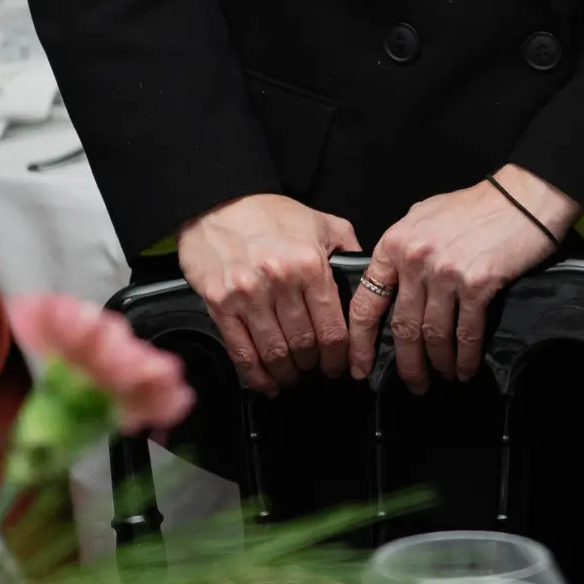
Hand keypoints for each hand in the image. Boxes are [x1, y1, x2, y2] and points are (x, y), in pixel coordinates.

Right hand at [178, 191, 360, 395]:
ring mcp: (246, 295)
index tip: (341, 366)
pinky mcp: (219, 304)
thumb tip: (366, 279)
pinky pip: (241, 351)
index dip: (340, 357)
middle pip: (304, 345)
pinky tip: (266, 382)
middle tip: (316, 370)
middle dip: (314, 365)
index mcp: (309, 264)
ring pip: (275, 353)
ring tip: (293, 376)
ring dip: (287, 373)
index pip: (333, 329)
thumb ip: (348, 249)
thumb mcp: (321, 222)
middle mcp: (279, 281)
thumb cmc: (268, 213)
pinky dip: (255, 375)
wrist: (217, 201)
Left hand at [347, 165, 572, 391]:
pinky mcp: (477, 283)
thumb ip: (404, 248)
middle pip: (402, 327)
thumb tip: (392, 280)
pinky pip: (466, 332)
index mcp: (395, 243)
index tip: (361, 367)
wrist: (524, 197)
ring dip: (438, 363)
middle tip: (413, 384)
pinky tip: (466, 369)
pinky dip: (465, 357)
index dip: (361, 341)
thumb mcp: (424, 216)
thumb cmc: (477, 205)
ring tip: (444, 376)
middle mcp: (415, 259)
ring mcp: (445, 272)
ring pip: (433, 334)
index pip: (367, 302)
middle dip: (406, 364)